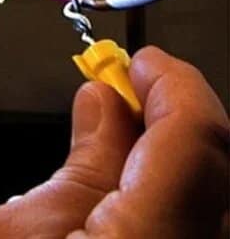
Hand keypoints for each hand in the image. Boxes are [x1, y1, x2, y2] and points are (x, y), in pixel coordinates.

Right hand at [0, 47, 228, 238]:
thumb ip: (71, 170)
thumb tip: (102, 102)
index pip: (199, 140)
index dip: (173, 85)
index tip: (143, 64)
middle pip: (216, 164)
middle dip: (170, 118)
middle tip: (124, 96)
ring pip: (211, 193)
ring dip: (168, 155)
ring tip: (118, 140)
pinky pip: (199, 222)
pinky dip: (170, 191)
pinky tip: (128, 188)